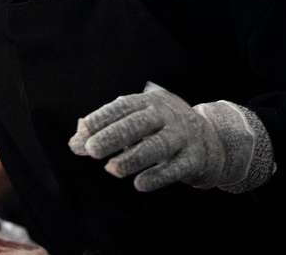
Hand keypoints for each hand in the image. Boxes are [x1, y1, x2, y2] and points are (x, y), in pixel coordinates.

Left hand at [69, 83, 231, 192]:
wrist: (211, 142)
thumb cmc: (160, 131)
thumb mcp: (135, 123)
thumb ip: (104, 131)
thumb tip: (74, 143)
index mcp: (149, 102)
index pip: (122, 107)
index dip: (102, 118)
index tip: (83, 132)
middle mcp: (167, 116)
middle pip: (138, 124)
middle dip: (114, 136)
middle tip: (92, 150)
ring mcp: (183, 136)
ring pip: (157, 146)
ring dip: (133, 158)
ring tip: (111, 169)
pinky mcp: (195, 159)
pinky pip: (176, 168)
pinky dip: (158, 176)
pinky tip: (139, 184)